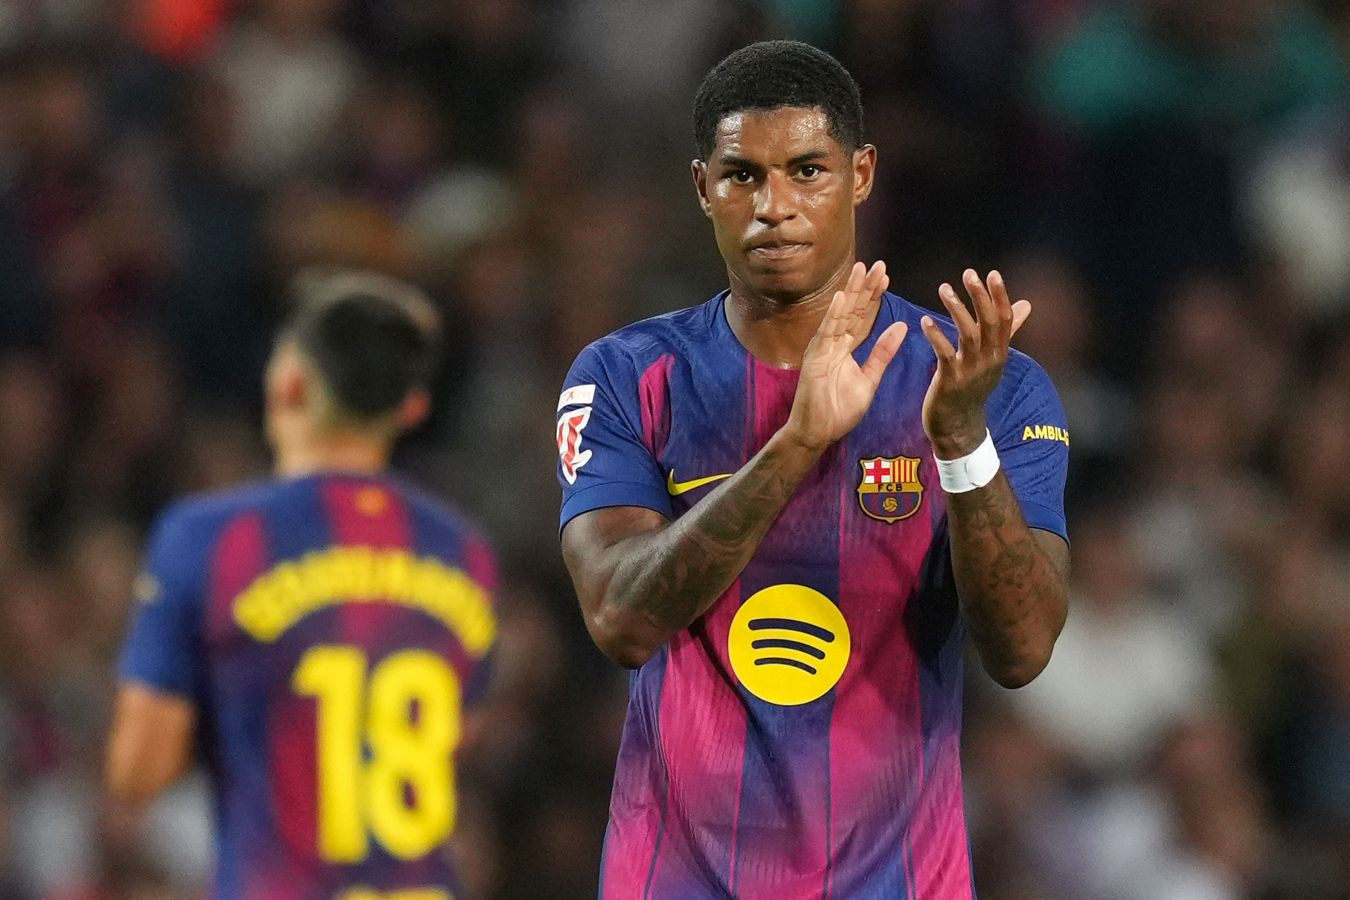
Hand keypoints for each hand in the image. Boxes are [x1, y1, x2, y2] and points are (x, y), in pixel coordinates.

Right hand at [783, 261, 908, 452]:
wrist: (817, 432)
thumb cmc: (839, 410)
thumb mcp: (869, 379)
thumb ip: (883, 353)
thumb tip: (901, 326)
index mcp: (846, 348)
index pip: (863, 317)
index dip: (874, 298)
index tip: (886, 278)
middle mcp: (833, 343)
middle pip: (853, 310)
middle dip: (865, 287)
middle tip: (879, 264)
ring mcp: (822, 348)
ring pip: (840, 314)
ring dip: (851, 291)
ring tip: (861, 269)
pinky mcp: (814, 358)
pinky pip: (825, 333)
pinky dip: (832, 314)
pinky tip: (840, 297)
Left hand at [920, 269, 1031, 457]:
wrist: (958, 427)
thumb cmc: (972, 388)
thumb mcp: (993, 360)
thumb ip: (1007, 331)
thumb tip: (1026, 304)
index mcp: (999, 353)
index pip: (1005, 319)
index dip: (1000, 296)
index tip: (992, 273)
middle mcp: (989, 360)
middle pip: (990, 323)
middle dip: (980, 296)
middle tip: (969, 273)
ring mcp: (971, 371)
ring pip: (968, 334)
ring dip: (957, 309)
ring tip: (944, 289)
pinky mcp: (951, 381)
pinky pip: (945, 354)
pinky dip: (936, 336)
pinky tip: (924, 321)